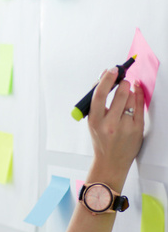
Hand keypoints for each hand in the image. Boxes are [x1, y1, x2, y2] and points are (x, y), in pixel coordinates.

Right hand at [88, 68, 144, 185]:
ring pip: (131, 99)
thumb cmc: (101, 140)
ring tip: (126, 93)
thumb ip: (97, 104)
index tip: (112, 70)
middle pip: (120, 94)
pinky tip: (137, 90)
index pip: (100, 95)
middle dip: (123, 83)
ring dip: (129, 91)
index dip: (106, 79)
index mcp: (95, 121)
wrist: (111, 161)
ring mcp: (125, 127)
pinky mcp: (137, 129)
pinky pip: (140, 106)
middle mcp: (110, 124)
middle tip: (122, 79)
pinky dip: (139, 95)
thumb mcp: (92, 123)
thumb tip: (104, 81)